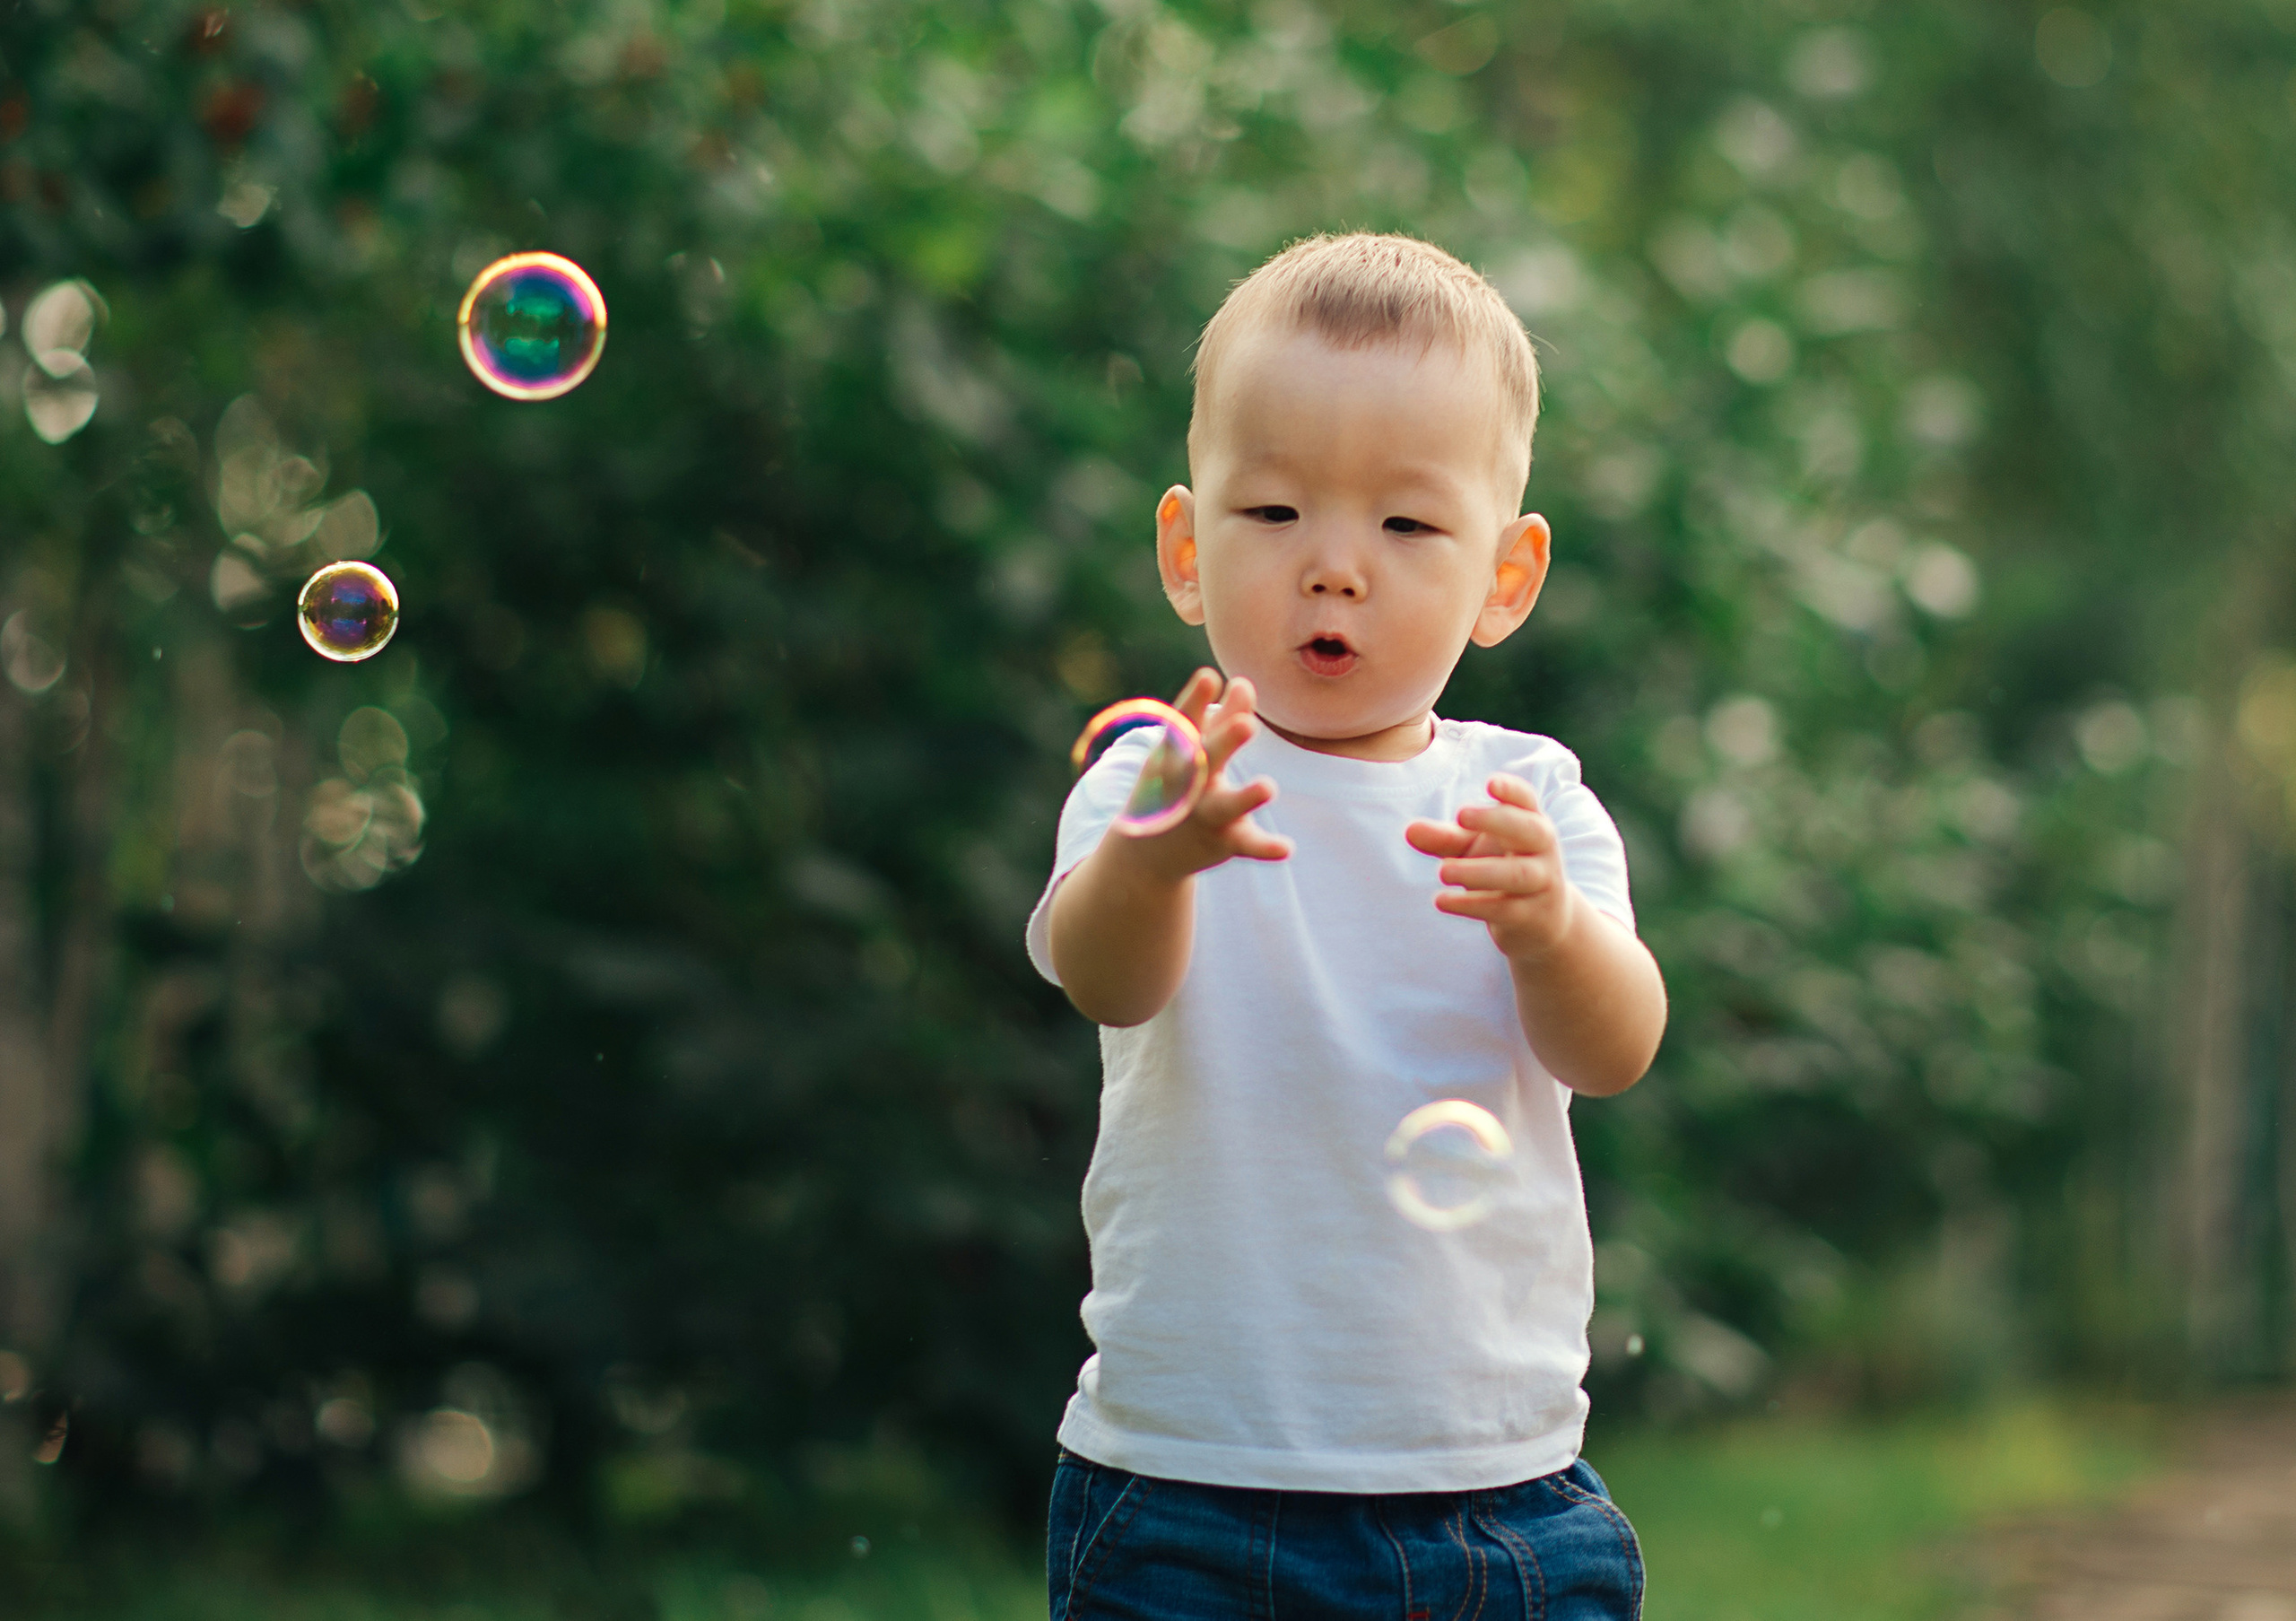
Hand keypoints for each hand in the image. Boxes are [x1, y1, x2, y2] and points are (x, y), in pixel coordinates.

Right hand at [1120, 668, 1291, 880]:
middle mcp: (1189, 784)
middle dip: (1224, 742)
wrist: (1147, 854)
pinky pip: (1246, 844)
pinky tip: (1287, 848)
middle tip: (1248, 724)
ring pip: (1225, 806)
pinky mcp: (1224, 841)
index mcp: (1178, 755)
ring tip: (1268, 787)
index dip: (1195, 700)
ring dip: (1246, 797)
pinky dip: (1265, 847)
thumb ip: (1222, 718)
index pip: (1185, 724)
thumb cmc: (1176, 787)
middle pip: (1206, 760)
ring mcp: (1206, 814)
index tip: (1208, 677)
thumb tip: (1244, 682)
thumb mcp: (1191, 753)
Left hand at [1405, 773, 1578, 962]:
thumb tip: (1409, 831)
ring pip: (1517, 874)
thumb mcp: (1473, 850)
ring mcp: (1543, 883)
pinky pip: (1504, 909)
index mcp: (1530, 823)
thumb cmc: (1502, 870)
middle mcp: (1543, 850)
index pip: (1527, 800)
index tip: (1490, 783)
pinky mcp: (1533, 916)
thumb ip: (1445, 839)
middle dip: (1497, 821)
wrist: (1543, 922)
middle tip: (1460, 815)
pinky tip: (1441, 900)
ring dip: (1478, 871)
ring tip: (1441, 869)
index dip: (1512, 790)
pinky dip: (1471, 904)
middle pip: (1531, 830)